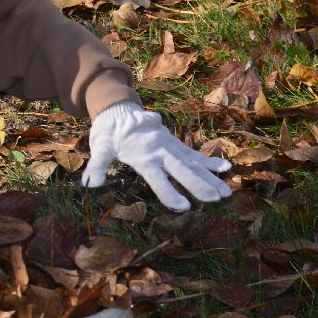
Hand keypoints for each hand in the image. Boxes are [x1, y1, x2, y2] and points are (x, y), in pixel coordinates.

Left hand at [81, 101, 231, 211]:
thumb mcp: (99, 146)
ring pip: (193, 164)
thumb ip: (97, 165)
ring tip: (227, 192)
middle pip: (182, 171)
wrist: (118, 109)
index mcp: (143, 155)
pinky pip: (194, 155)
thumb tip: (90, 184)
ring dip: (211, 178)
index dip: (170, 193)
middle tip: (217, 199)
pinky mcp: (174, 144)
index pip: (159, 179)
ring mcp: (169, 147)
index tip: (184, 207)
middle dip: (200, 185)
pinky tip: (226, 168)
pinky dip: (210, 162)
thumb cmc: (108, 132)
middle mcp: (160, 151)